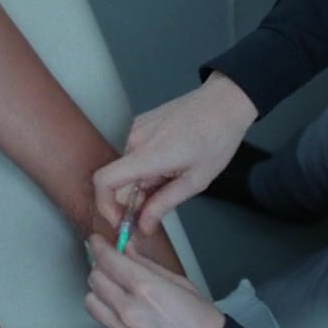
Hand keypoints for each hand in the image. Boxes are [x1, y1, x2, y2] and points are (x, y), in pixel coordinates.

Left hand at [82, 236, 225, 327]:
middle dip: (101, 268)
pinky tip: (127, 313)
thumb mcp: (180, 283)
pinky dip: (111, 314)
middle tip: (111, 266)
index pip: (107, 260)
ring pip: (92, 302)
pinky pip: (106, 323)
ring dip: (100, 292)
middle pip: (94, 279)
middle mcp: (130, 310)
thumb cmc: (203, 322)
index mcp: (146, 288)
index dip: (99, 247)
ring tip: (114, 290)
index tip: (97, 243)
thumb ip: (147, 265)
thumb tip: (127, 250)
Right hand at [94, 72, 257, 234]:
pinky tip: (170, 161)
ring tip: (173, 176)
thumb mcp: (195, 181)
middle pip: (117, 180)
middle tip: (157, 207)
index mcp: (149, 155)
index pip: (104, 181)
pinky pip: (134, 153)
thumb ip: (164, 204)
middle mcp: (135, 139)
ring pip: (127, 168)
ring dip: (142, 181)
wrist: (224, 102)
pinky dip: (145, 166)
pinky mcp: (140, 124)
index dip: (105, 205)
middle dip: (132, 199)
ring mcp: (136, 129)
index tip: (120, 219)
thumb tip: (143, 225)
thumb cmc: (216, 137)